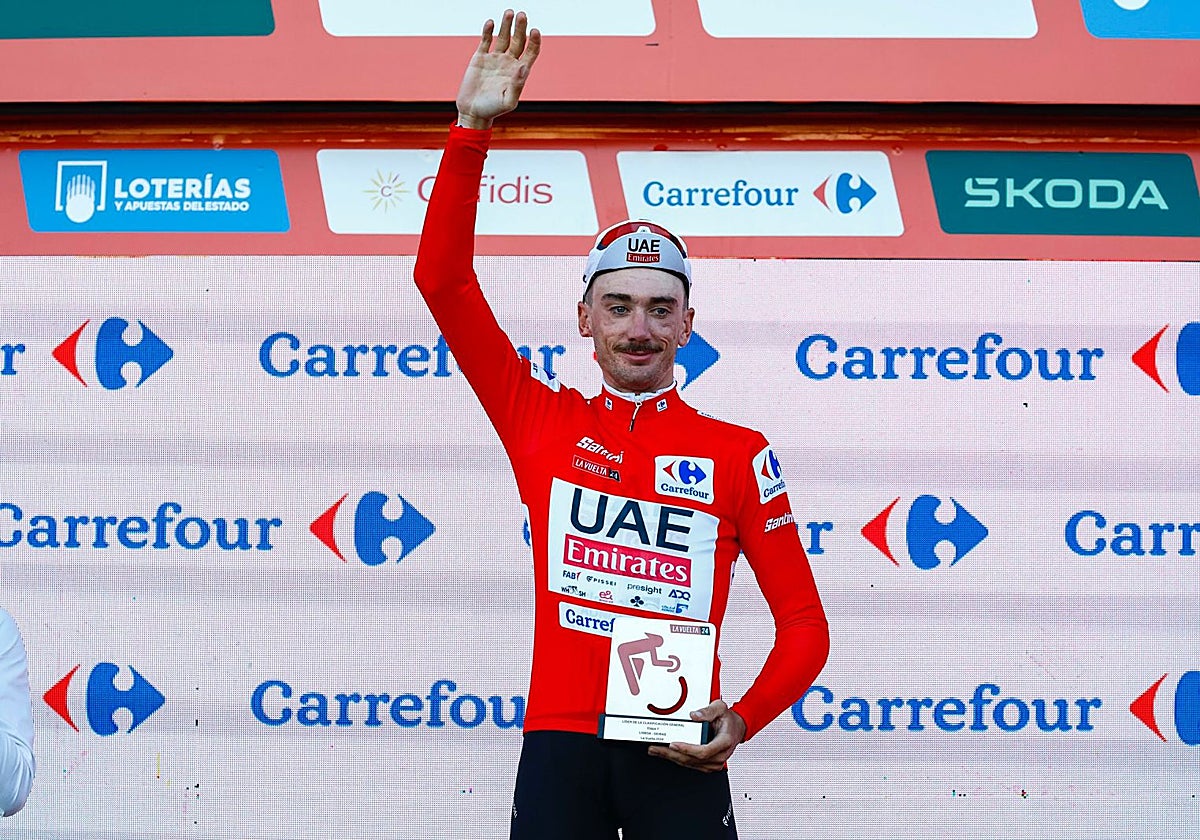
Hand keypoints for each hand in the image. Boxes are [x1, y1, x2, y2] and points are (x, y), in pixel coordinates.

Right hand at [455, 10, 540, 129]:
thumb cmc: (492, 110)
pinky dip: (488, 31)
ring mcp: (494, 59)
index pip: (531, 52)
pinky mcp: (480, 58)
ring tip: (509, 12)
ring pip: (503, 37)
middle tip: (521, 15)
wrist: (472, 112)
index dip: (534, 41)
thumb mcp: (507, 100)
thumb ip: (517, 84)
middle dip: (520, 27)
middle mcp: (508, 63)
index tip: (534, 30)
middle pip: (518, 40)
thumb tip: (523, 66)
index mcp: (518, 72)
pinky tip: (491, 23)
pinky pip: (486, 41)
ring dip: (506, 25)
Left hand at [647, 699, 746, 772]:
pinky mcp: (708, 765)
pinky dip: (678, 759)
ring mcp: (714, 762)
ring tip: (656, 750)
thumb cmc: (729, 720)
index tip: (673, 744)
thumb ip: (708, 710)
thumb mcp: (721, 708)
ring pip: (690, 764)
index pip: (704, 751)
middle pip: (693, 759)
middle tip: (657, 748)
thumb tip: (695, 715)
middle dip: (672, 754)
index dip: (687, 749)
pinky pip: (691, 764)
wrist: (737, 728)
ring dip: (671, 758)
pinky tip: (667, 754)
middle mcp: (719, 755)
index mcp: (724, 742)